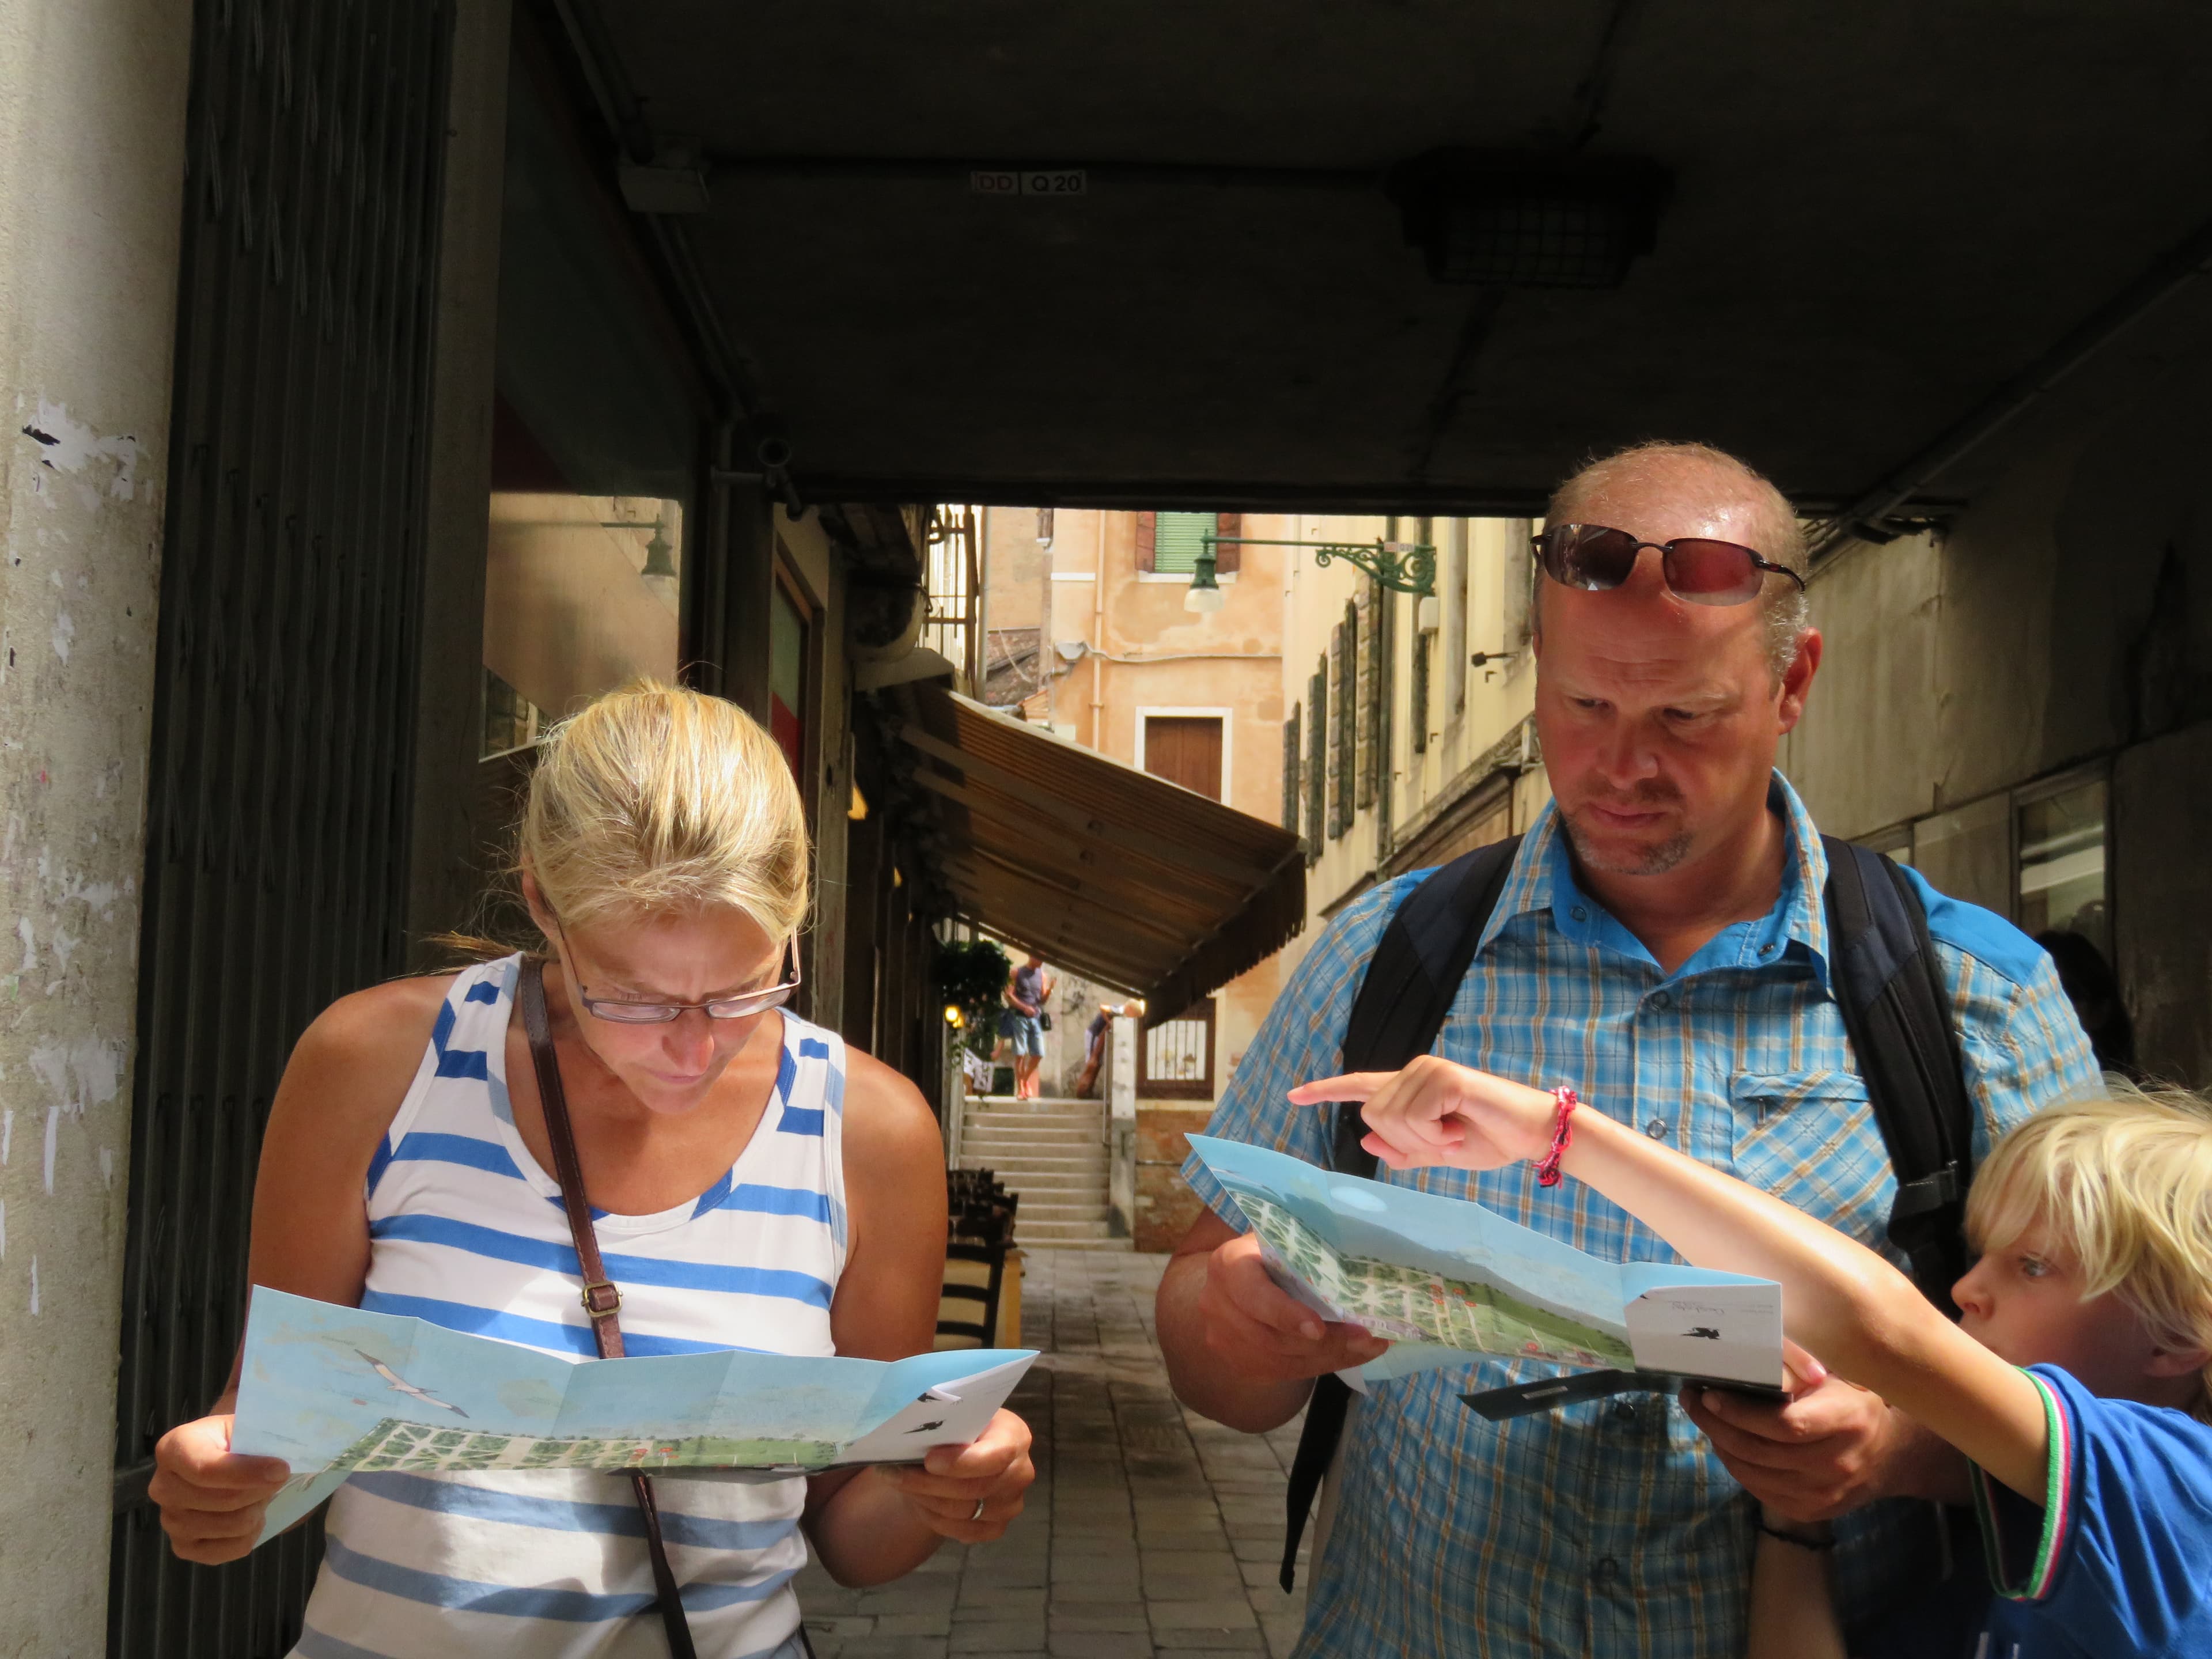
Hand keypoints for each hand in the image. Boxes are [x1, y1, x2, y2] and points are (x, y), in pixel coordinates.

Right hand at [149, 1414, 289, 1563]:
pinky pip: (232, 1549)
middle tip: (275, 1477)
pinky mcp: (183, 1547)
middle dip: (261, 1489)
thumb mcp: (245, 1427)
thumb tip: (278, 1469)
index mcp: (173, 1449)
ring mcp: (170, 1521)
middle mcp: (163, 1487)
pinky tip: (250, 1513)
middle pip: (225, 1499)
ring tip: (259, 1492)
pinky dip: (252, 1533)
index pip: (206, 1469)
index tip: (282, 1469)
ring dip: (258, 1508)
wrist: (224, 1459)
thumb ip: (260, 1441)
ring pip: (233, 1525)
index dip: (248, 1472)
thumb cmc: (236, 1440)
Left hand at [879, 1409, 1034, 1543]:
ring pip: (962, 1512)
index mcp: (1015, 1436)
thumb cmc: (961, 1427)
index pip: (997, 1455)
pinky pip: (961, 1531)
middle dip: (929, 1482)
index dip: (962, 1462)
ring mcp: (1010, 1504)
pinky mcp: (996, 1527)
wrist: (964, 1453)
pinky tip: (917, 1500)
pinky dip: (934, 1518)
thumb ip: (947, 1420)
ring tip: (898, 1482)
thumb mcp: (959, 1414)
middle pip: (974, 1488)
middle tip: (893, 1472)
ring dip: (925, 1499)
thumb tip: (913, 1428)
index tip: (929, 1460)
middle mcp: (1020, 1472)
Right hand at [1198, 1230, 1389, 1380]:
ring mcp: (1223, 1339)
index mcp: (1228, 1264)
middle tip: (1366, 1338)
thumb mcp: (1282, 1239)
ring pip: (1281, 1362)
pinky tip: (1350, 1355)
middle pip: (1272, 1338)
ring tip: (1369, 1347)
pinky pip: (1284, 1373)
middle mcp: (1216, 1304)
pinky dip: (1321, 1365)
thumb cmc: (1272, 1250)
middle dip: (1325, 1342)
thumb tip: (1357, 1258)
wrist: (1240, 1278)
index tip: (1318, 1328)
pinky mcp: (1239, 1364)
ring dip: (1330, 1357)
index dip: (1284, 1314)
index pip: (1253, 1294)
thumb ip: (1305, 1249)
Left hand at [1288, 1056, 1558, 1172]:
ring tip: (1455, 1135)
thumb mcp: (1439, 1152)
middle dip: (1406, 1143)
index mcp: (1410, 1088)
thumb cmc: (1489, 1139)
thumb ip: (1404, 1149)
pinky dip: (1434, 1136)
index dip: (1325, 1091)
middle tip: (1445, 1143)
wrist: (1531, 1134)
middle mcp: (1414, 1071)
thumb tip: (1366, 1142)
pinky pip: (1415, 1117)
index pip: (1360, 1085)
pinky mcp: (1445, 1077)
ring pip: (1391, 1119)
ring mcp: (1429, 1070)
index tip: (1292, 1095)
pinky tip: (1459, 1129)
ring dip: (1424, 1141)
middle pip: (1373, 1116)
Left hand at [1684, 1344, 1918, 1522]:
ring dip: (1719, 1443)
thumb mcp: (1838, 1376)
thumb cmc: (1854, 1402)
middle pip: (1760, 1449)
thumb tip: (1742, 1353)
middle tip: (1690, 1399)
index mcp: (1845, 1421)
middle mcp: (1836, 1463)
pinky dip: (1736, 1465)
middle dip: (1715, 1423)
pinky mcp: (1811, 1511)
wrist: (1889, 1454)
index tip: (1709, 1392)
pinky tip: (1725, 1442)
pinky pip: (1760, 1490)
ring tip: (1703, 1417)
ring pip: (1753, 1472)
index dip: (1741, 1411)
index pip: (1785, 1424)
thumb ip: (1798, 1369)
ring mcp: (1823, 1493)